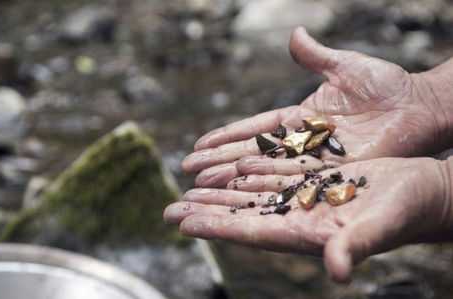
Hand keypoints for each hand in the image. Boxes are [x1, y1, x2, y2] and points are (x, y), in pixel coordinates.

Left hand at [165, 157, 452, 282]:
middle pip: (243, 213)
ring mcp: (305, 198)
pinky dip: (250, 170)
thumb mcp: (383, 225)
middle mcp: (300, 217)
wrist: (425, 191)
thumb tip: (336, 271)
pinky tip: (231, 167)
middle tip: (170, 210)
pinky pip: (274, 174)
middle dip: (207, 211)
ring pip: (253, 193)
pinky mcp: (314, 180)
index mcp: (310, 232)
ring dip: (221, 190)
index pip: (253, 231)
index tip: (185, 224)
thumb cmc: (411, 211)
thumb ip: (356, 246)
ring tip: (190, 187)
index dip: (218, 227)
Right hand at [182, 27, 446, 187]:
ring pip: (264, 173)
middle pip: (250, 156)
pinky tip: (237, 192)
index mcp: (298, 120)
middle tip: (186, 173)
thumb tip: (293, 35)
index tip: (198, 146)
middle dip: (217, 164)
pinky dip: (262, 186)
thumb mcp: (344, 66)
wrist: (420, 107)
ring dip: (231, 181)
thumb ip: (315, 56)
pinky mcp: (329, 175)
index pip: (253, 131)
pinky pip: (289, 182)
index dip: (225, 138)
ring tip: (201, 189)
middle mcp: (300, 146)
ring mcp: (313, 162)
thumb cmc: (387, 85)